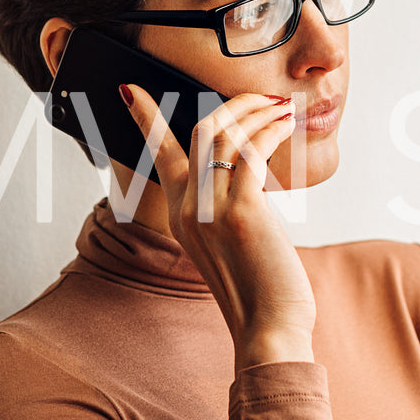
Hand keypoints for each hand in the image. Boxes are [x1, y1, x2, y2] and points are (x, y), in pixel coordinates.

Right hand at [120, 84, 315, 371]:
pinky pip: (251, 152)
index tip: (132, 90)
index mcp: (181, 218)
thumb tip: (248, 175)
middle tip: (263, 97)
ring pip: (223, 135)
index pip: (159, 155)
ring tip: (282, 108)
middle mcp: (189, 210)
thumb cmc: (260, 293)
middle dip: (232, 104)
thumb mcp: (228, 248)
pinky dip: (271, 130)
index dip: (146, 119)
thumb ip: (226, 212)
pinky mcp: (242, 212)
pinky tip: (287, 125)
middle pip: (198, 133)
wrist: (269, 330)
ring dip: (257, 113)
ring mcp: (211, 210)